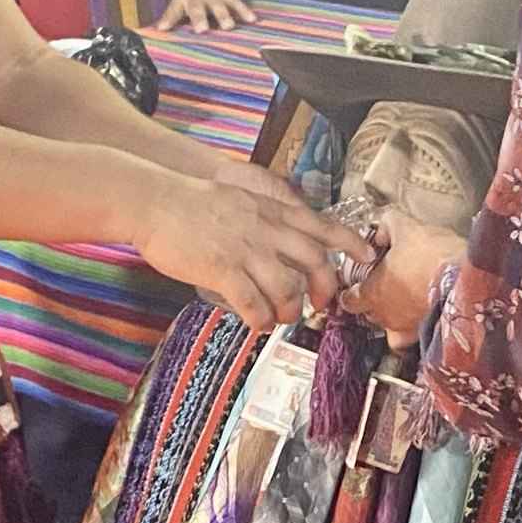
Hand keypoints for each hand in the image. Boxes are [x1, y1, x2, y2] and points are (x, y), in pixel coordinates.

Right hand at [129, 164, 358, 331]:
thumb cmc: (190, 203)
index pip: (324, 226)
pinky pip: (253, 303)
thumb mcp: (240, 199)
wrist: (153, 201)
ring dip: (290, 311)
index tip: (367, 257)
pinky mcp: (222, 269)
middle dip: (323, 290)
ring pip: (287, 289)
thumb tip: (282, 239)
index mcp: (271, 210)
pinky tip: (256, 323)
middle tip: (316, 306)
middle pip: (315, 263)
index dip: (351, 243)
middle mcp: (266, 229)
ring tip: (280, 319)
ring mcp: (245, 250)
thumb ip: (265, 217)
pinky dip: (260, 320)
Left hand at [156, 0, 253, 33]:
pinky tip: (252, 19)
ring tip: (228, 27)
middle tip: (201, 30)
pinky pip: (239, 5)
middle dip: (200, 18)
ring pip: (220, 6)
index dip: (169, 19)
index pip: (175, 9)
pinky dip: (245, 11)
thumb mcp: (179, 3)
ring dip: (224, 16)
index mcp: (185, 0)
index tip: (164, 28)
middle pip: (199, 8)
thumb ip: (171, 17)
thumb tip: (159, 29)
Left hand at [344, 213, 463, 344]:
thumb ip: (387, 225)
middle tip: (387, 283)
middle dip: (374, 300)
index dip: (350, 290)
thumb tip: (380, 229)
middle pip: (369, 313)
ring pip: (392, 326)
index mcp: (373, 294)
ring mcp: (407, 330)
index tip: (356, 282)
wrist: (470, 279)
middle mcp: (386, 317)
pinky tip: (424, 315)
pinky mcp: (430, 336)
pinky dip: (415, 329)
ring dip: (395, 314)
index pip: (348, 300)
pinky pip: (415, 338)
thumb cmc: (432, 255)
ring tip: (408, 298)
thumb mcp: (407, 228)